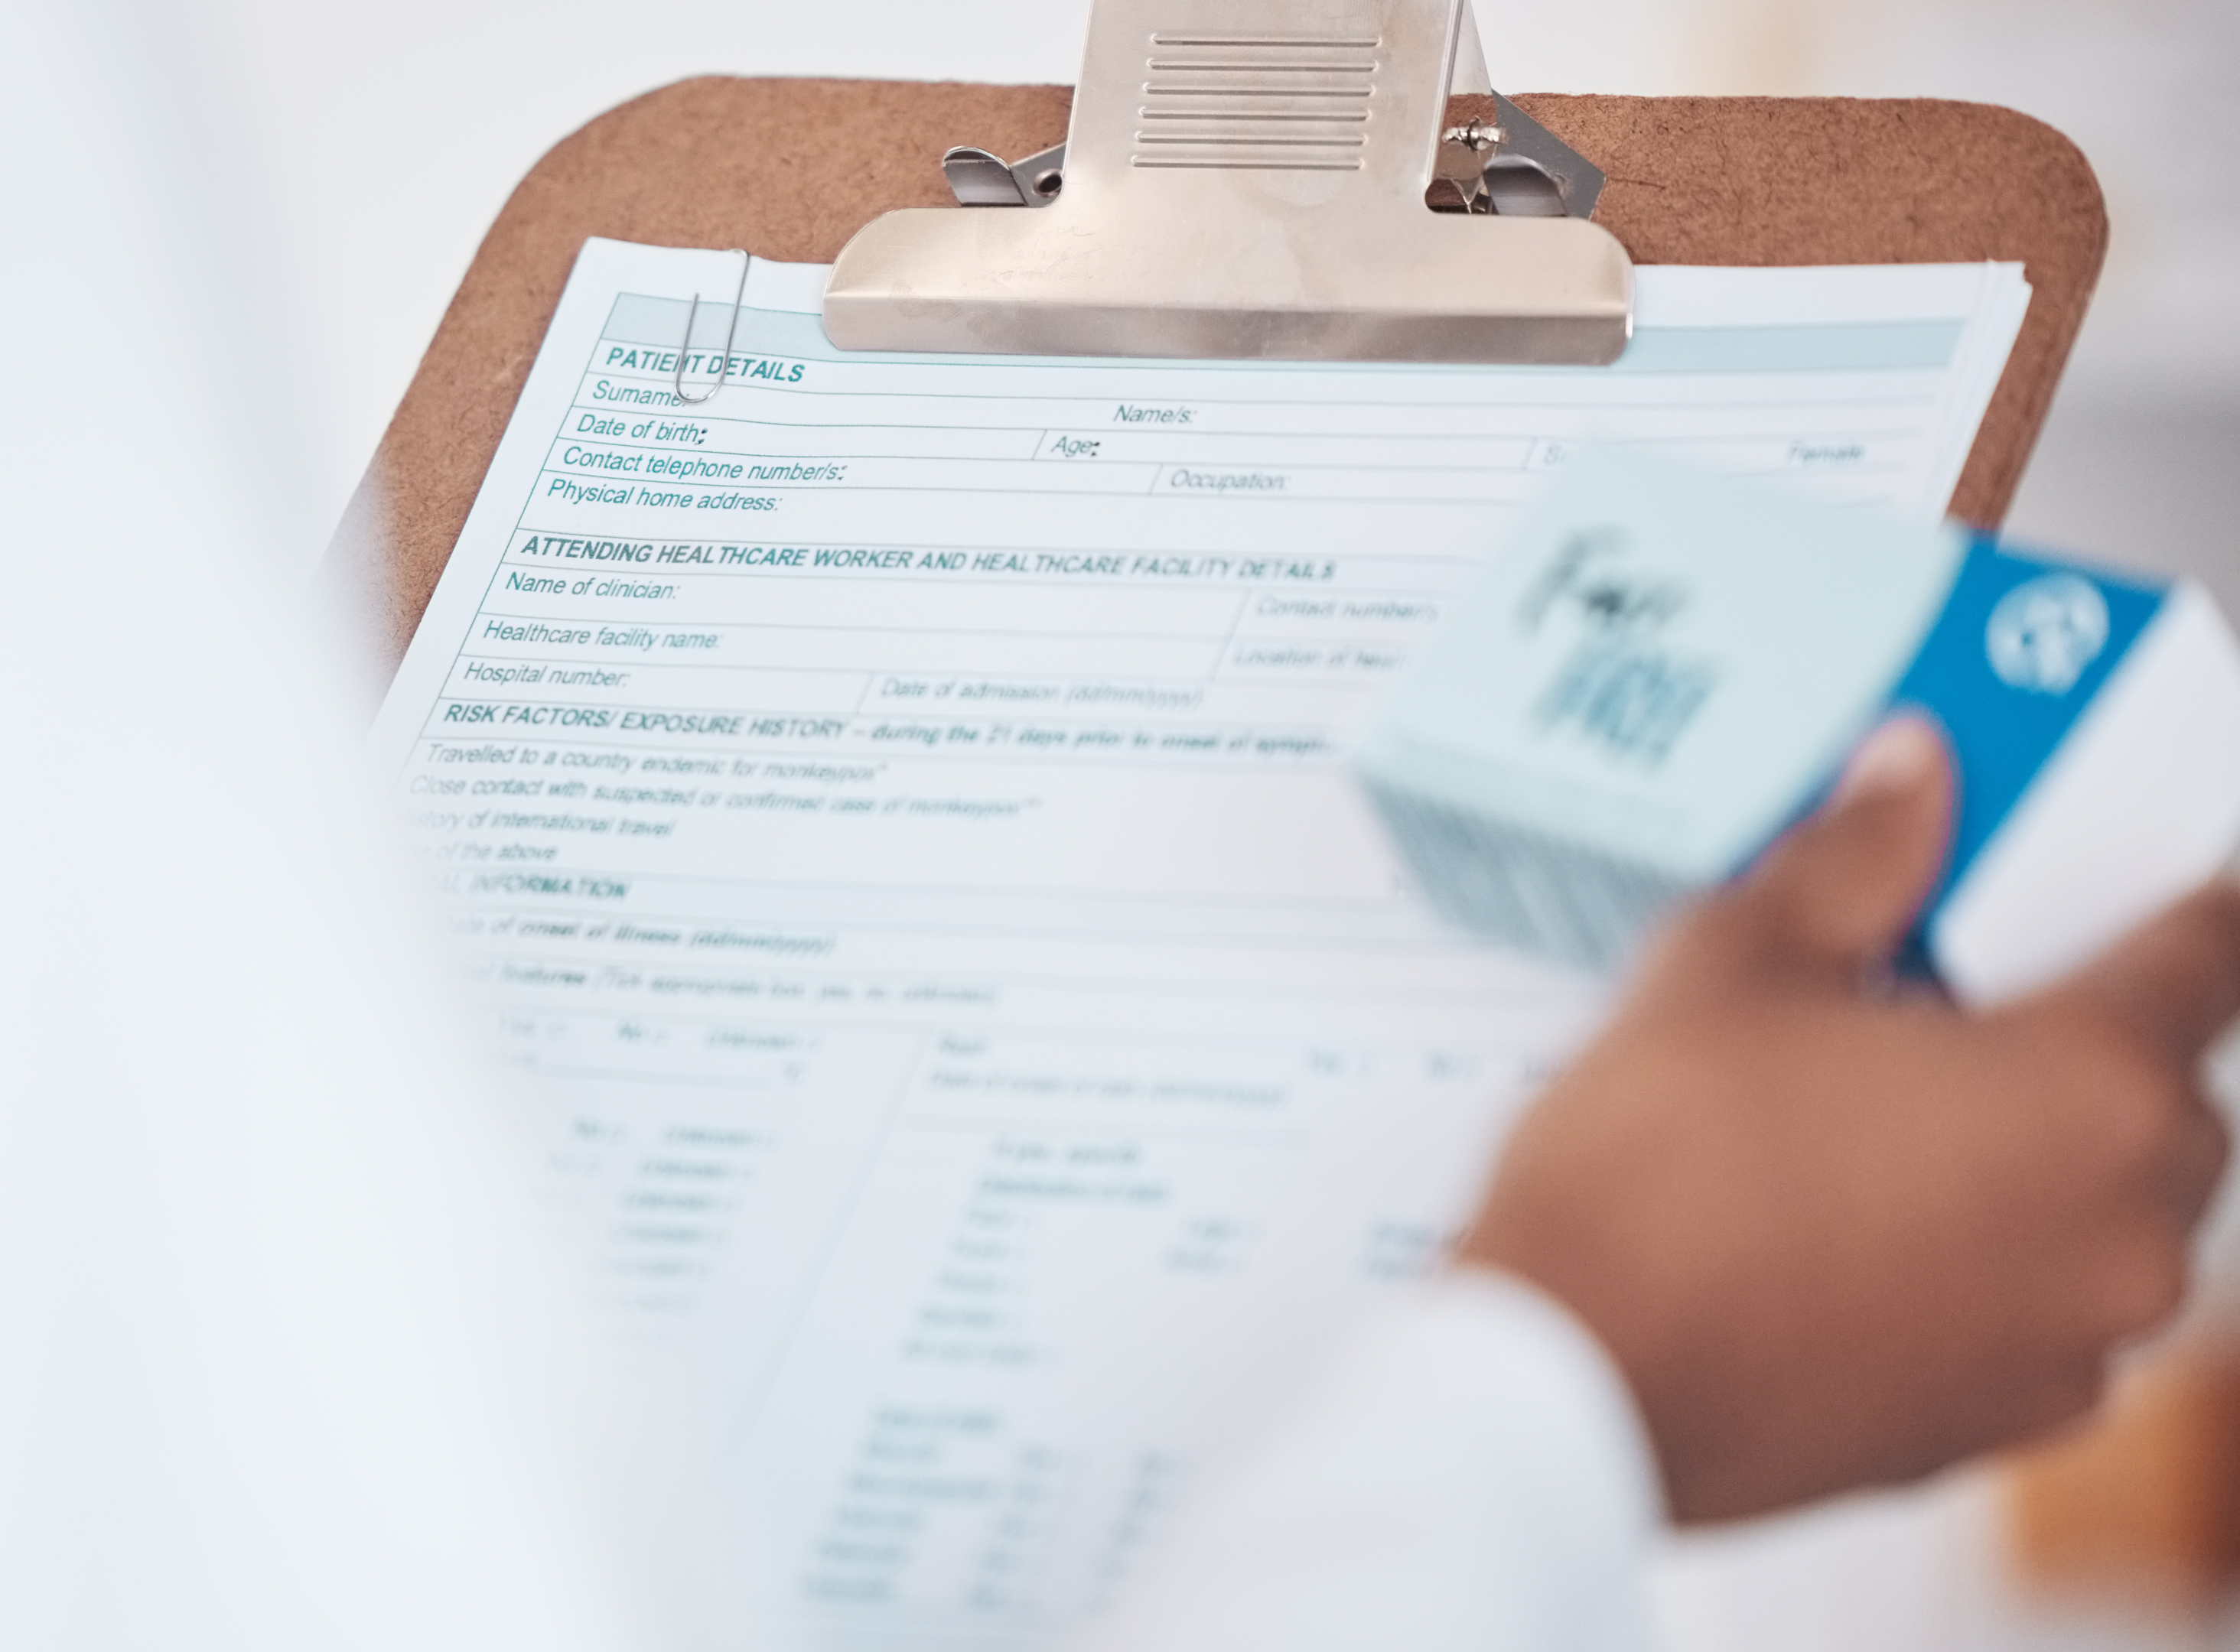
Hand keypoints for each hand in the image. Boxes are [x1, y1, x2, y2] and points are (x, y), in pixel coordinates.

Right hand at [1458, 718, 2239, 1522]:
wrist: (1570, 1377)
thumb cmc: (1654, 1180)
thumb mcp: (1734, 962)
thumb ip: (1851, 861)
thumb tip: (1907, 781)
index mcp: (2085, 1091)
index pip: (2202, 962)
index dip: (2189, 909)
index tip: (2187, 894)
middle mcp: (2116, 1235)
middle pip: (2167, 1108)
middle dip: (2095, 1048)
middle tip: (1974, 1006)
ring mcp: (2060, 1350)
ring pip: (2106, 1226)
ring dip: (2039, 1166)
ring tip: (1893, 1123)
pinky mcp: (1985, 1431)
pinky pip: (2030, 1319)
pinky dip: (1981, 1266)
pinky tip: (1857, 1230)